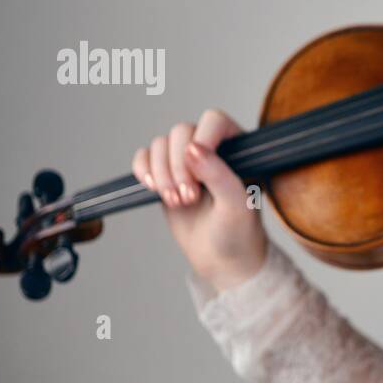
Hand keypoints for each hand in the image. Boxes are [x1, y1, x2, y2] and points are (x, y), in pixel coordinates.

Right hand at [131, 108, 268, 293]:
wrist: (222, 261)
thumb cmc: (239, 233)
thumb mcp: (236, 205)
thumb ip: (219, 174)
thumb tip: (192, 148)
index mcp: (239, 149)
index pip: (214, 121)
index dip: (201, 139)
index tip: (198, 170)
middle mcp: (212, 149)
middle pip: (181, 131)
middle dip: (178, 166)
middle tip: (189, 198)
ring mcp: (187, 161)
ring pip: (160, 144)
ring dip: (162, 174)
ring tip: (178, 202)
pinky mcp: (166, 174)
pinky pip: (144, 157)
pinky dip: (143, 170)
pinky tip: (154, 190)